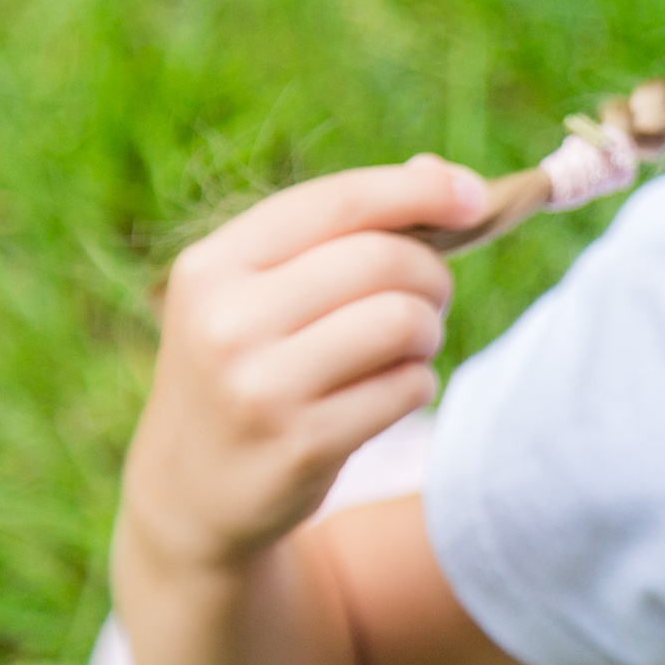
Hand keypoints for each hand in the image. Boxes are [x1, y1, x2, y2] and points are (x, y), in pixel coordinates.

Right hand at [121, 155, 489, 574]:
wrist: (189, 491)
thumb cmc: (249, 366)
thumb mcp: (260, 292)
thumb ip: (344, 229)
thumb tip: (442, 173)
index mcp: (213, 265)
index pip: (339, 201)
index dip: (421, 192)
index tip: (476, 199)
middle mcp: (226, 321)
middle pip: (385, 260)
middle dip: (431, 276)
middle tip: (425, 301)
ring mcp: (260, 386)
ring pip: (404, 321)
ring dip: (427, 332)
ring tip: (404, 348)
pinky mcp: (302, 443)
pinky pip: (408, 387)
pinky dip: (414, 385)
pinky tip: (380, 396)